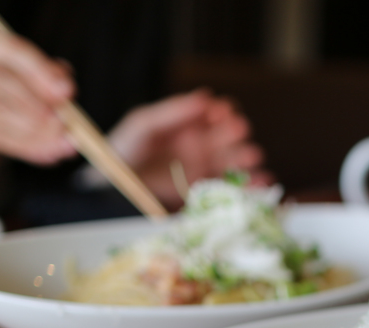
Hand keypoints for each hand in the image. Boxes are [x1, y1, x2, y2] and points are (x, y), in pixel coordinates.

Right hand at [0, 33, 76, 184]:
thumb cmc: (0, 111)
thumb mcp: (25, 92)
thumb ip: (45, 84)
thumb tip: (66, 90)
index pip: (7, 47)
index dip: (39, 69)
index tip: (67, 92)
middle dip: (34, 102)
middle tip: (63, 123)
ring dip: (30, 130)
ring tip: (58, 145)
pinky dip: (20, 146)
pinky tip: (44, 154)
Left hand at [107, 90, 268, 208]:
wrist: (109, 185)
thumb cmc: (124, 149)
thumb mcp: (144, 123)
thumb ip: (174, 111)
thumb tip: (205, 96)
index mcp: (190, 123)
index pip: (217, 112)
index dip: (223, 111)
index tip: (222, 112)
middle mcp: (202, 144)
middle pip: (230, 135)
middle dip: (236, 132)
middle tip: (237, 132)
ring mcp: (204, 168)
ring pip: (235, 160)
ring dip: (246, 157)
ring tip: (250, 157)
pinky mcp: (204, 191)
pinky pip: (231, 186)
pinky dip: (248, 185)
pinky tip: (259, 181)